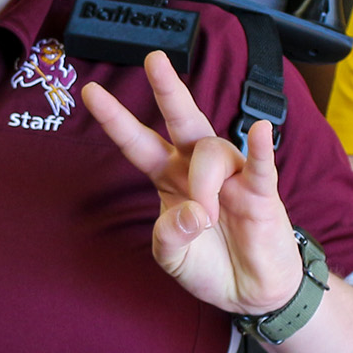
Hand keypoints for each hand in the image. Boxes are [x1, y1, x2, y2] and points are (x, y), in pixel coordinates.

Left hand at [83, 51, 301, 316]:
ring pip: (212, 152)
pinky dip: (261, 148)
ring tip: (206, 219)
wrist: (249, 292)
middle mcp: (198, 169)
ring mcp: (232, 176)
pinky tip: (260, 131)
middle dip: (167, 89)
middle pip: (181, 119)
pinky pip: (261, 164)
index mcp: (169, 178)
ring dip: (203, 182)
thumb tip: (195, 211)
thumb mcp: (172, 258)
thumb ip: (171, 235)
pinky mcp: (261, 192)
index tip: (90, 92)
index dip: (116, 119)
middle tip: (154, 59)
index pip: (138, 143)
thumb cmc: (209, 265)